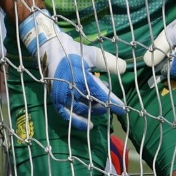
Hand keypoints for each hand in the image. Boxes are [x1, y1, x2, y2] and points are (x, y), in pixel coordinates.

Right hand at [19, 10, 127, 130]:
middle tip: (112, 105)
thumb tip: (124, 68)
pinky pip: (67, 115)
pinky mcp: (56, 100)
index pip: (101, 94)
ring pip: (81, 111)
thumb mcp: (92, 54)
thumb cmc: (74, 51)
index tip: (123, 109)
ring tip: (102, 109)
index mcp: (81, 78)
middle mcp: (71, 90)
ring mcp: (63, 97)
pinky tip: (88, 125)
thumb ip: (107, 62)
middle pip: (92, 104)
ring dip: (93, 112)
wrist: (50, 50)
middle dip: (103, 106)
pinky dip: (77, 121)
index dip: (113, 103)